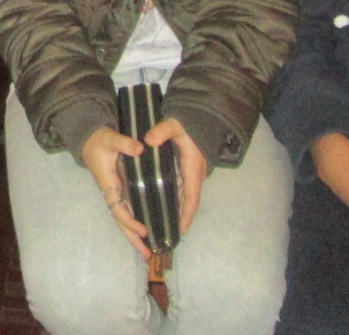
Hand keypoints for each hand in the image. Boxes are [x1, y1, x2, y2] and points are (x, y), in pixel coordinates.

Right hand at [81, 126, 151, 259]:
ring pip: (124, 219)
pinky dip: (136, 223)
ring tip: (149, 252)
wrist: (90, 139)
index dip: (130, 221)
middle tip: (148, 256)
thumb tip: (140, 149)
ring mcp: (116, 193)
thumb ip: (124, 143)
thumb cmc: (100, 140)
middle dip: (133, 239)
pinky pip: (128, 211)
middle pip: (120, 221)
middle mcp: (111, 193)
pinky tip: (147, 231)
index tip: (144, 230)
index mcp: (108, 184)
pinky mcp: (121, 190)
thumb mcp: (110, 138)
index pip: (118, 208)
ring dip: (134, 236)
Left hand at [144, 118, 207, 234]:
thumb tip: (148, 140)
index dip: (187, 213)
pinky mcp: (189, 168)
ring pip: (187, 195)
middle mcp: (196, 174)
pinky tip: (166, 203)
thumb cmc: (188, 122)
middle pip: (190, 201)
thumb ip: (162, 131)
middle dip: (183, 217)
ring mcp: (194, 172)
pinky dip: (178, 199)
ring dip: (180, 209)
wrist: (201, 115)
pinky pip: (184, 188)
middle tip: (171, 233)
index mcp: (192, 168)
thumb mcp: (174, 125)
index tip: (183, 229)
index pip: (191, 196)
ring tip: (168, 224)